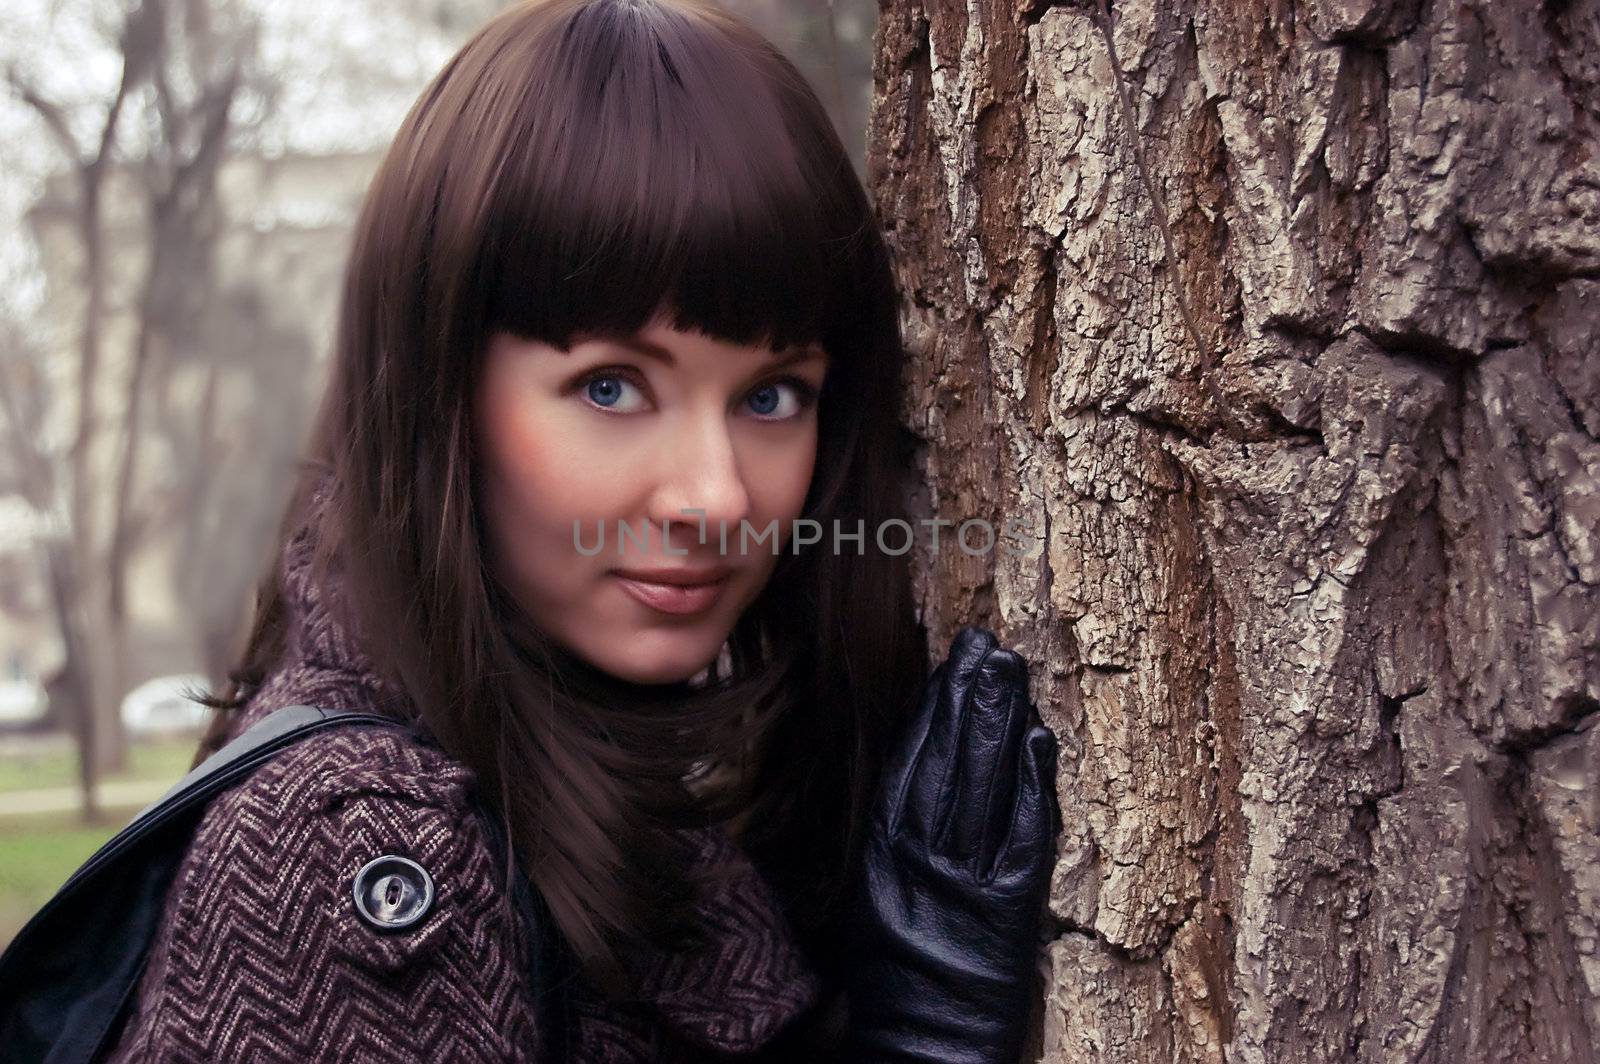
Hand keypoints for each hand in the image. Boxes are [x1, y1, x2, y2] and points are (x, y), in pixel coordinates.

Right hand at [844, 626, 1059, 1063]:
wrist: (924, 1044)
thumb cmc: (897, 978)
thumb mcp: (877, 900)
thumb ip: (897, 840)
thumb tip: (920, 772)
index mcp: (882, 858)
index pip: (910, 766)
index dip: (931, 712)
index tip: (948, 667)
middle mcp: (921, 861)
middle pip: (948, 764)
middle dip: (967, 699)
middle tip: (986, 647)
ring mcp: (966, 881)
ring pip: (983, 786)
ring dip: (998, 724)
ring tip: (1009, 672)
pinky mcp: (1010, 907)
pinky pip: (1023, 834)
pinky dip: (1032, 783)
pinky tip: (1038, 740)